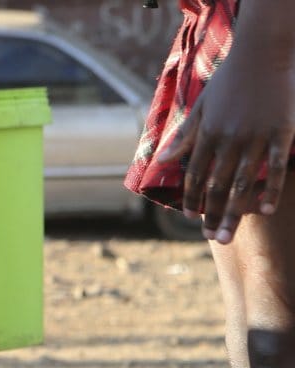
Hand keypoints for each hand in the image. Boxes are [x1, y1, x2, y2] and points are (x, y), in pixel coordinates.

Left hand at [156, 34, 294, 242]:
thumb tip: (160, 162)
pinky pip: (276, 167)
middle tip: (212, 239)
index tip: (190, 218)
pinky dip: (271, 189)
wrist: (262, 53)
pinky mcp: (280, 133)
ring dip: (234, 213)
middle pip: (216, 186)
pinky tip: (265, 210)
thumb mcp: (201, 106)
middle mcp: (227, 140)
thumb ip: (183, 136)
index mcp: (206, 134)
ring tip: (228, 236)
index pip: (194, 175)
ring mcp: (255, 138)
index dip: (191, 198)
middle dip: (212, 215)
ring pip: (242, 183)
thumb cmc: (229, 80)